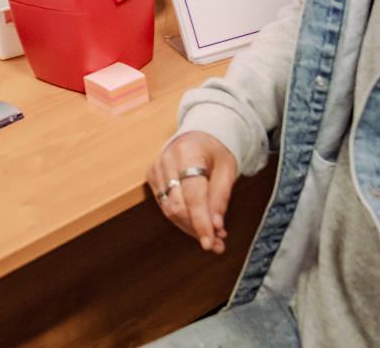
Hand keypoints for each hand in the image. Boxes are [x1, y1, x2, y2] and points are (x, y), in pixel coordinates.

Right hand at [146, 131, 237, 253]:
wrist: (198, 136)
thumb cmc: (215, 152)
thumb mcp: (227, 170)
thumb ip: (220, 198)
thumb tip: (216, 227)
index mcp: (188, 152)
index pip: (193, 195)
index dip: (201, 222)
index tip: (210, 243)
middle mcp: (167, 159)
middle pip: (177, 205)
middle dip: (197, 228)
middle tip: (218, 243)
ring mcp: (156, 167)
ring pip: (169, 209)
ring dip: (190, 228)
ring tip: (211, 237)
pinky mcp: (152, 176)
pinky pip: (164, 205)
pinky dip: (181, 220)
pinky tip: (197, 225)